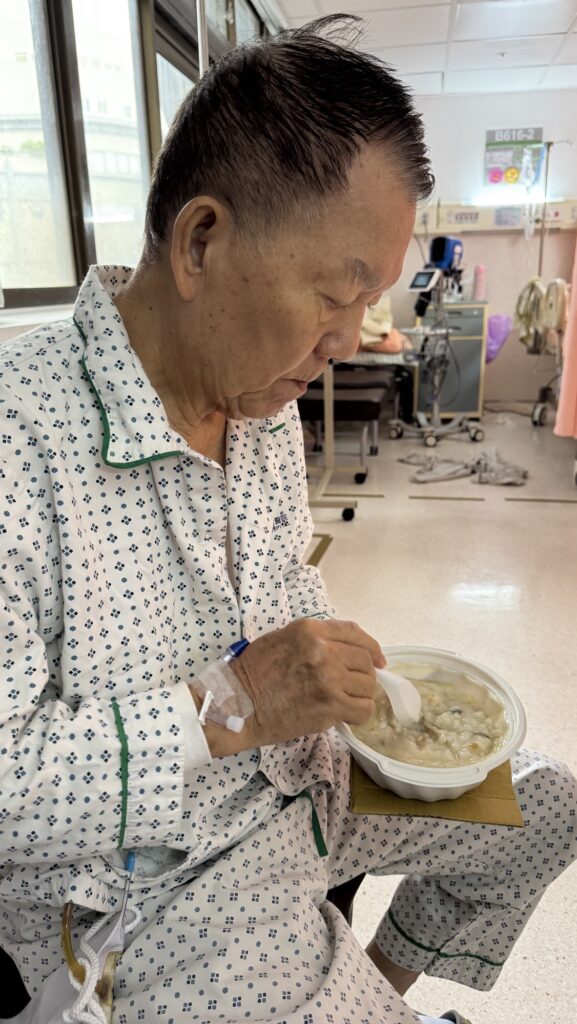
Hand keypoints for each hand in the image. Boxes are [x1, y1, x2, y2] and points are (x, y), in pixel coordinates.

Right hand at [197, 619, 384, 755]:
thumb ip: (315, 640)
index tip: (378, 660)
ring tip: (345, 701)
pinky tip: (346, 714)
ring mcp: (328, 679)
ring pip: (367, 686)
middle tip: (353, 686)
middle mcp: (323, 651)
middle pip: (365, 661)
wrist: (238, 703)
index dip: (372, 647)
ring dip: (360, 695)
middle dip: (364, 674)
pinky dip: (359, 714)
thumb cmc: (254, 672)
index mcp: (310, 631)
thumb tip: (346, 652)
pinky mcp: (330, 706)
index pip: (355, 633)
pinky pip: (362, 709)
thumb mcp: (283, 639)